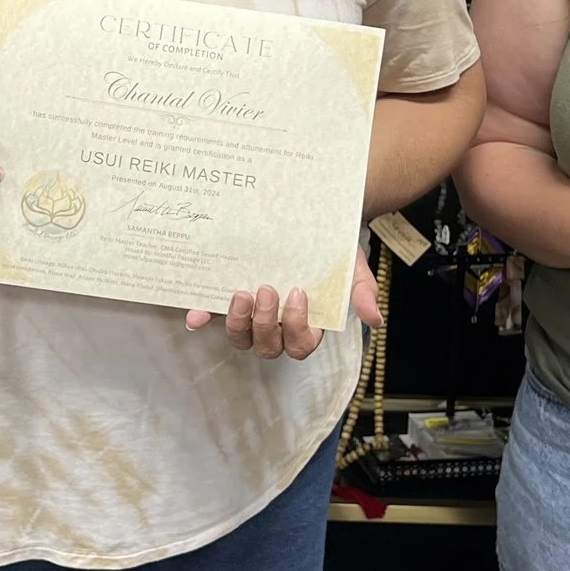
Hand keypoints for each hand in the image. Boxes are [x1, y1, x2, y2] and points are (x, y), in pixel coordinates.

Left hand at [184, 252, 381, 360]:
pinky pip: (213, 317)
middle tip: (266, 290)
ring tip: (241, 293)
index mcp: (307, 326)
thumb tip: (374, 318)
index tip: (297, 295)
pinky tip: (195, 315)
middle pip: (268, 346)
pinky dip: (203, 318)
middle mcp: (278, 327)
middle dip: (264, 324)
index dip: (296, 327)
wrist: (311, 224)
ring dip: (239, 323)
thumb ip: (361, 292)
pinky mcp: (229, 302)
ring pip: (242, 338)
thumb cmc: (333, 252)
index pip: (300, 345)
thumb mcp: (350, 268)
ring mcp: (252, 316)